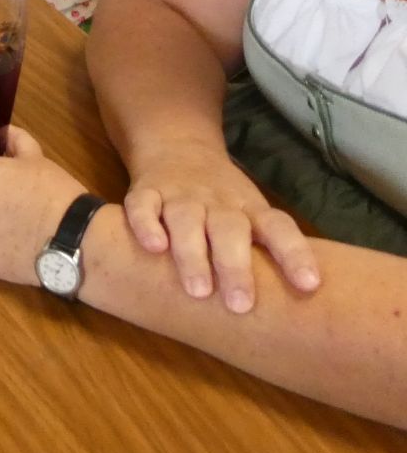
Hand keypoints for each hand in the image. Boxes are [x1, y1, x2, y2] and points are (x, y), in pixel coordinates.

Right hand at [122, 143, 319, 311]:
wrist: (177, 147)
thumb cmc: (221, 199)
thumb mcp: (250, 215)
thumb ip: (266, 250)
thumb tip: (295, 304)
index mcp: (250, 210)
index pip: (278, 227)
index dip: (295, 254)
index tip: (309, 285)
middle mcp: (217, 202)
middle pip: (230, 229)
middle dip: (235, 266)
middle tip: (239, 305)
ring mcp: (180, 195)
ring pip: (186, 219)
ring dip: (193, 254)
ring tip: (198, 290)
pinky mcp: (146, 192)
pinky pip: (143, 205)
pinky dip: (147, 225)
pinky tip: (154, 248)